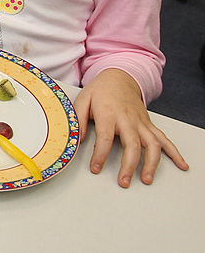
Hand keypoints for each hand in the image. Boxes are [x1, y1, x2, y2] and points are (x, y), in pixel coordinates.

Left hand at [74, 69, 187, 186]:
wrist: (119, 78)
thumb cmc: (100, 91)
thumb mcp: (83, 100)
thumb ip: (79, 120)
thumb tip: (77, 140)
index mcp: (108, 113)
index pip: (105, 137)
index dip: (100, 154)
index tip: (96, 168)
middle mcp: (128, 119)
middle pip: (132, 144)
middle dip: (129, 165)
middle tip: (124, 181)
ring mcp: (141, 122)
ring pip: (152, 144)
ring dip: (152, 163)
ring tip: (147, 179)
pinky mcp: (149, 124)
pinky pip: (164, 139)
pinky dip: (175, 153)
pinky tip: (181, 165)